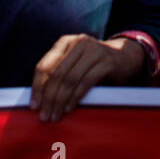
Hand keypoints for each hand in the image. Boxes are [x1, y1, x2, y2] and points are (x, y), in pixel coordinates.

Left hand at [30, 34, 144, 121]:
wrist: (125, 56)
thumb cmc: (93, 64)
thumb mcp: (74, 63)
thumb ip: (59, 73)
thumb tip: (39, 99)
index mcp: (65, 42)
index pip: (44, 66)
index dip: (37, 87)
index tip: (34, 106)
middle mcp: (78, 43)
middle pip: (56, 74)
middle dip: (48, 98)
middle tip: (44, 116)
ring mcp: (93, 50)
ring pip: (70, 79)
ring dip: (60, 100)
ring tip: (55, 115)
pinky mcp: (106, 61)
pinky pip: (86, 82)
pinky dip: (75, 97)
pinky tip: (69, 108)